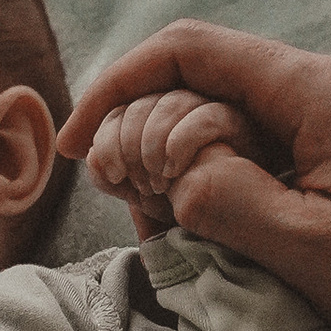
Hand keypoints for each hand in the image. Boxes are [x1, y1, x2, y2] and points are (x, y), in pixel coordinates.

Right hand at [60, 25, 330, 330]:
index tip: (75, 149)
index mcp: (316, 91)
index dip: (116, 87)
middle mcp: (326, 90)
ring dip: (185, 176)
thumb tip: (175, 171)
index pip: (189, 49)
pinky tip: (220, 242)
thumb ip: (228, 203)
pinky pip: (265, 155)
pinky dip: (225, 191)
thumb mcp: (314, 253)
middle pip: (200, 86)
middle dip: (148, 144)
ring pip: (229, 124)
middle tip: (139, 216)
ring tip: (178, 241)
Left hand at [85, 87, 253, 239]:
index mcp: (157, 116)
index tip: (110, 175)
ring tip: (155, 184)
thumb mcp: (138, 194)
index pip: (121, 107)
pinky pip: (205, 116)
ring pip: (170, 103)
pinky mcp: (239, 125)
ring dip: (150, 145)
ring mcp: (213, 111)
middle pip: (140, 101)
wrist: (224, 229)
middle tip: (126, 180)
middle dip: (123, 142)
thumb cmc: (185, 210)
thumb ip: (111, 174)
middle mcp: (184, 106)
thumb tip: (90, 157)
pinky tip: (174, 173)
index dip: (106, 137)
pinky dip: (180, 143)